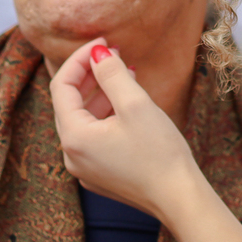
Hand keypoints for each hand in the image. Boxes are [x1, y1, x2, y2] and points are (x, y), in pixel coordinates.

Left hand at [51, 39, 200, 218]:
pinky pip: (94, 138)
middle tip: (115, 54)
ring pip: (83, 121)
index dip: (80, 59)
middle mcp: (71, 155)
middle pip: (69, 103)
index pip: (62, 86)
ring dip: (100, 94)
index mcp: (74, 137)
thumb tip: (98, 53)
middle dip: (90, 75)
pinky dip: (106, 116)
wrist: (179, 199)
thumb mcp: (135, 105)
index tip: (104, 42)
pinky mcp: (99, 176)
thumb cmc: (160, 153)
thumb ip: (111, 74)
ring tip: (126, 75)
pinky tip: (127, 106)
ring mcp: (84, 169)